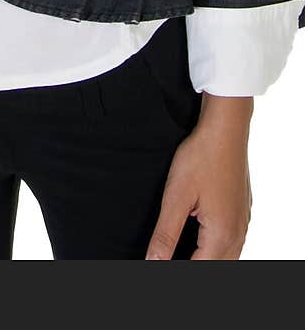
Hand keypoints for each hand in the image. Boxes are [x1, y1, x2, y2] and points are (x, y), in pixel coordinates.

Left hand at [144, 118, 252, 259]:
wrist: (225, 129)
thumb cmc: (201, 158)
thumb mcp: (176, 196)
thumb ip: (166, 233)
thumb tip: (154, 261)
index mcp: (222, 235)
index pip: (199, 269)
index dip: (174, 267)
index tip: (158, 262)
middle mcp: (238, 234)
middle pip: (216, 266)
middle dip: (194, 264)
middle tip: (167, 256)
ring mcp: (243, 223)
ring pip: (227, 257)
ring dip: (205, 258)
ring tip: (180, 251)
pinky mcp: (242, 211)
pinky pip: (232, 242)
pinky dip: (216, 248)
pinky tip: (200, 238)